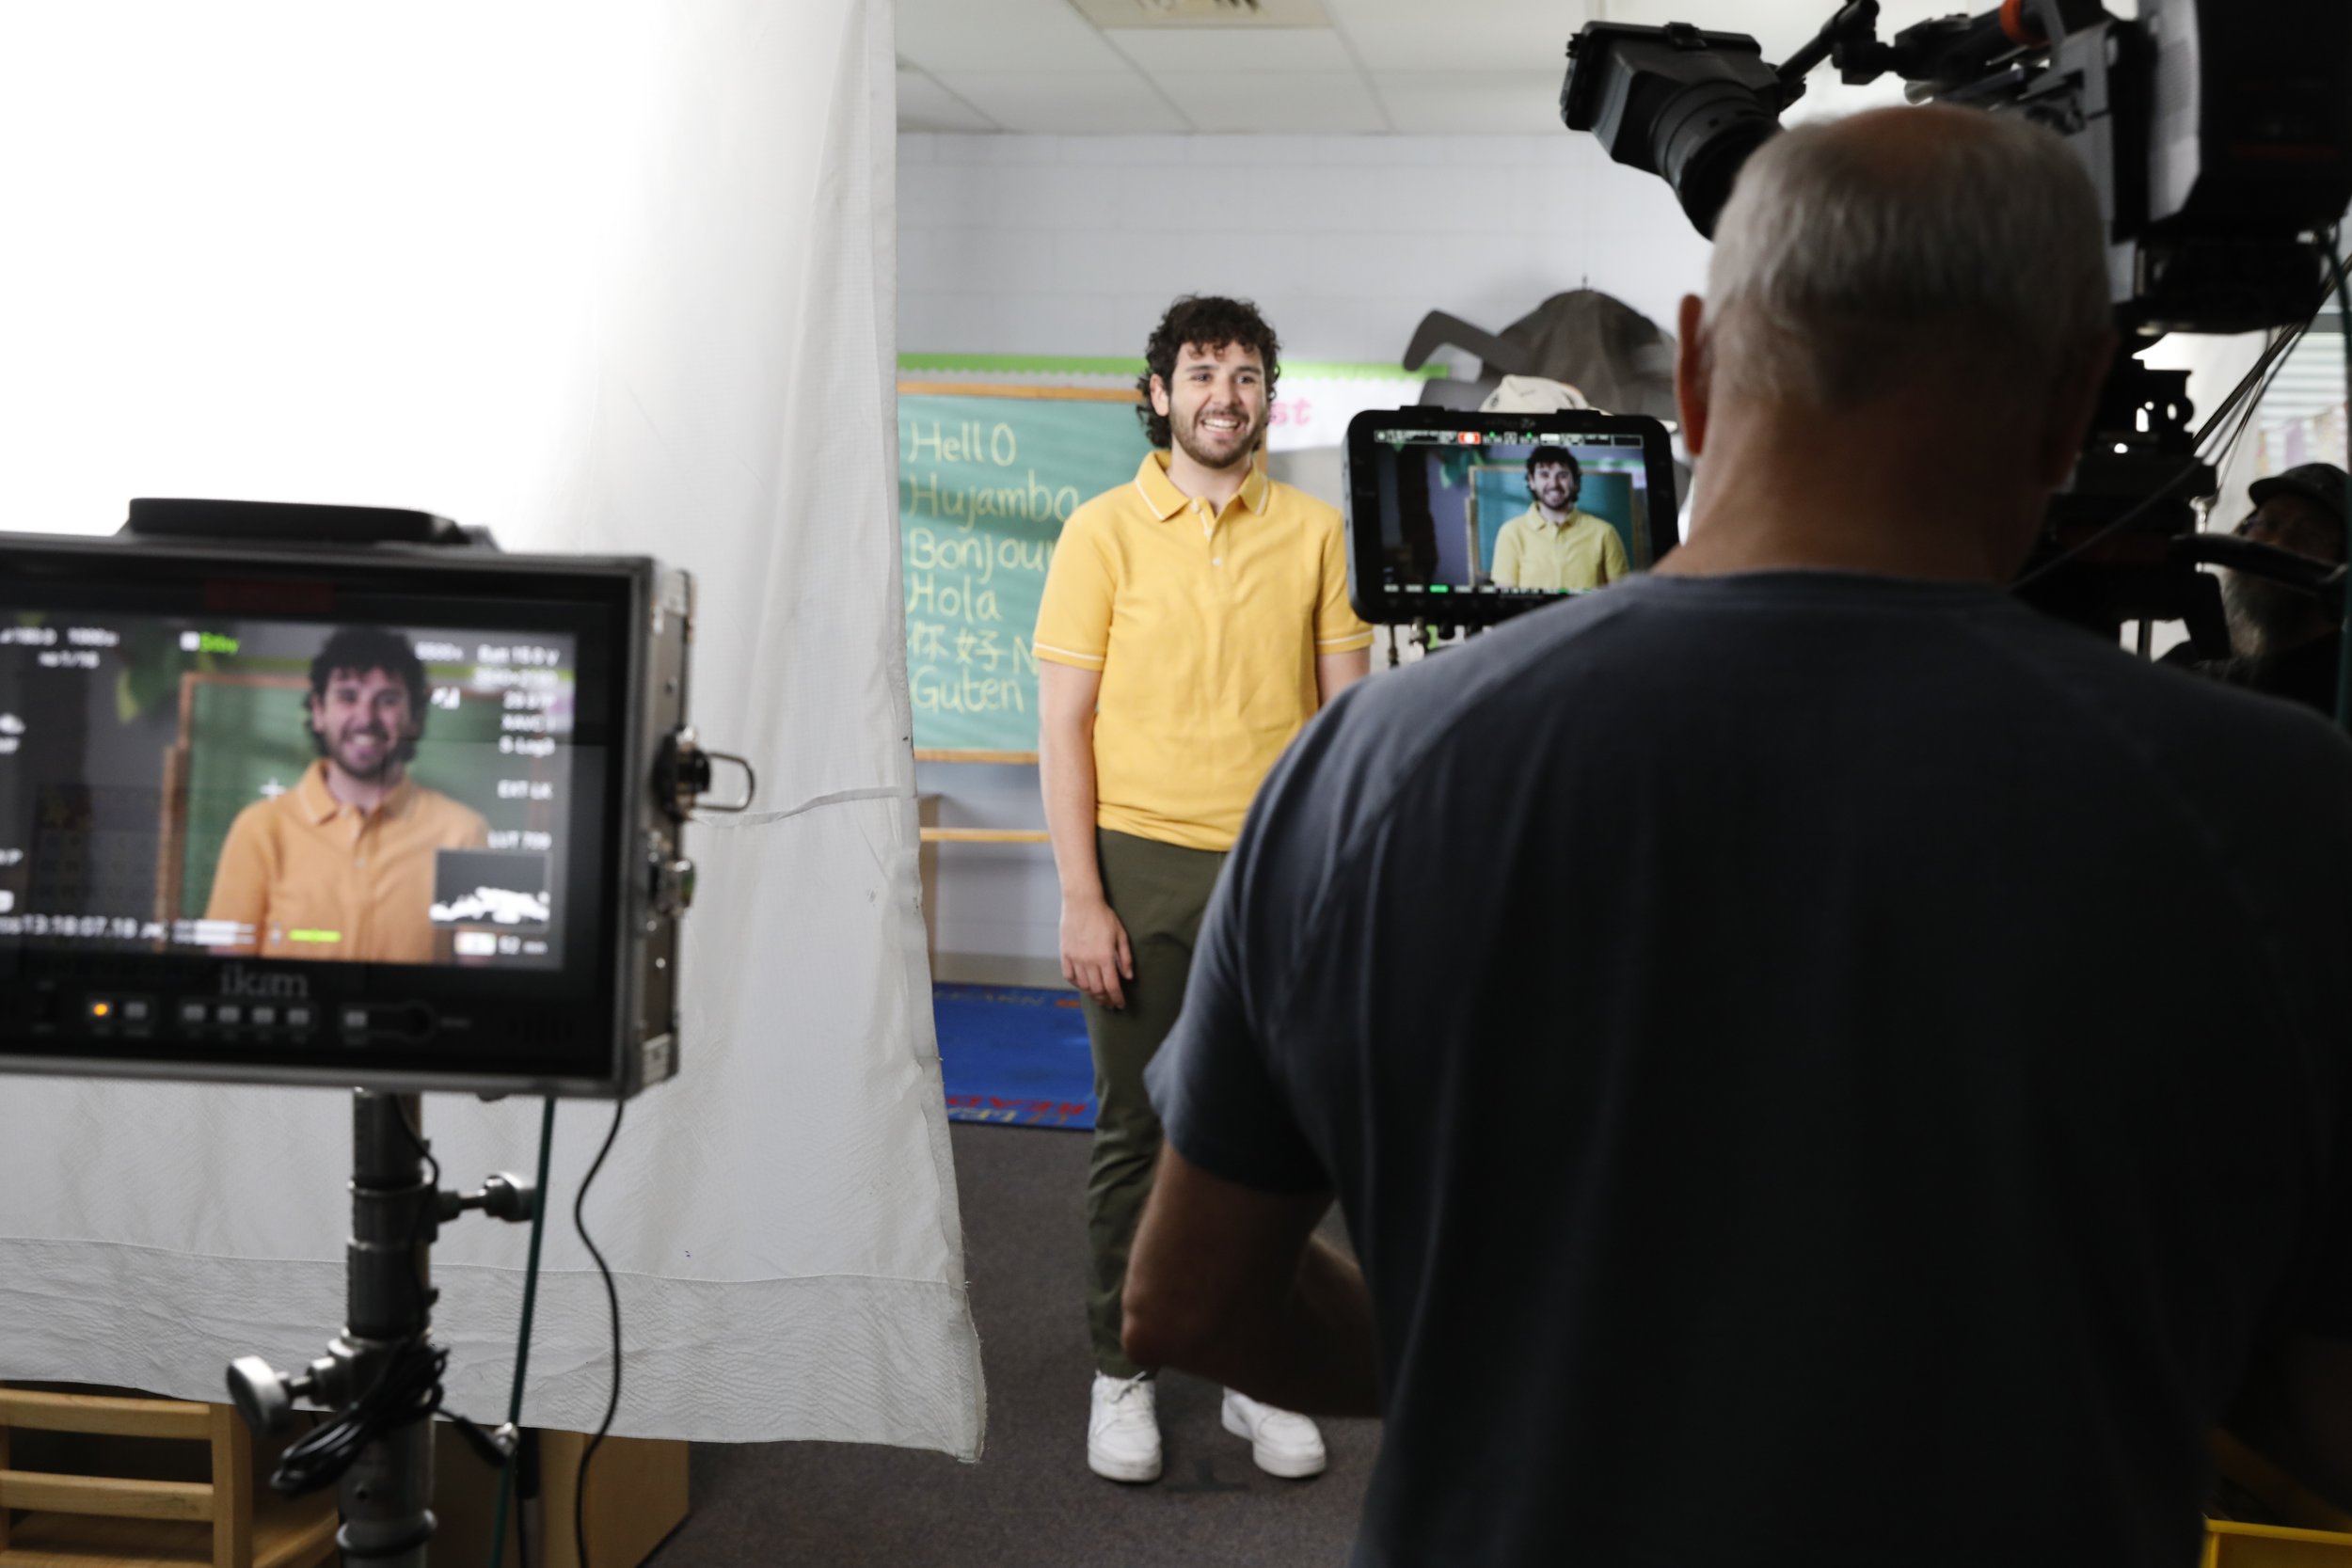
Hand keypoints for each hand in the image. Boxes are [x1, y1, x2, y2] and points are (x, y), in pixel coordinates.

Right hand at [1061, 895, 1133, 1009]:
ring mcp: (1075, 959)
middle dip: (1106, 1000)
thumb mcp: (1120, 935)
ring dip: (1092, 994)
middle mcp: (1088, 961)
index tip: (1120, 1004)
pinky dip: (1078, 984)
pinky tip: (1084, 985)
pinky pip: (1070, 976)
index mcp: (1104, 957)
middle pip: (1097, 990)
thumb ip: (1125, 957)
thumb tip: (1128, 977)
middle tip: (1110, 1003)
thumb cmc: (1103, 916)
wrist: (1081, 902)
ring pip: (1083, 986)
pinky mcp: (1065, 954)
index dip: (1117, 998)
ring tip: (1099, 996)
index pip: (1112, 986)